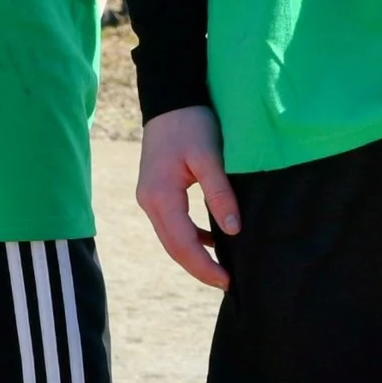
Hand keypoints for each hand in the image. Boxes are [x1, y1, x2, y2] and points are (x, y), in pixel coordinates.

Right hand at [136, 106, 238, 289]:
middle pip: (173, 247)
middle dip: (199, 268)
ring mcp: (148, 196)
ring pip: (171, 237)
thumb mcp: (209, 156)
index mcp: (159, 196)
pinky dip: (190, 238)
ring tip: (221, 268)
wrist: (170, 98)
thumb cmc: (191, 124)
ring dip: (194, 255)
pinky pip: (171, 224)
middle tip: (228, 284)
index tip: (229, 282)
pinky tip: (211, 240)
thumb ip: (219, 193)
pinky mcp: (155, 191)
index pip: (183, 243)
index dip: (205, 266)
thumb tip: (233, 231)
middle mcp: (148, 200)